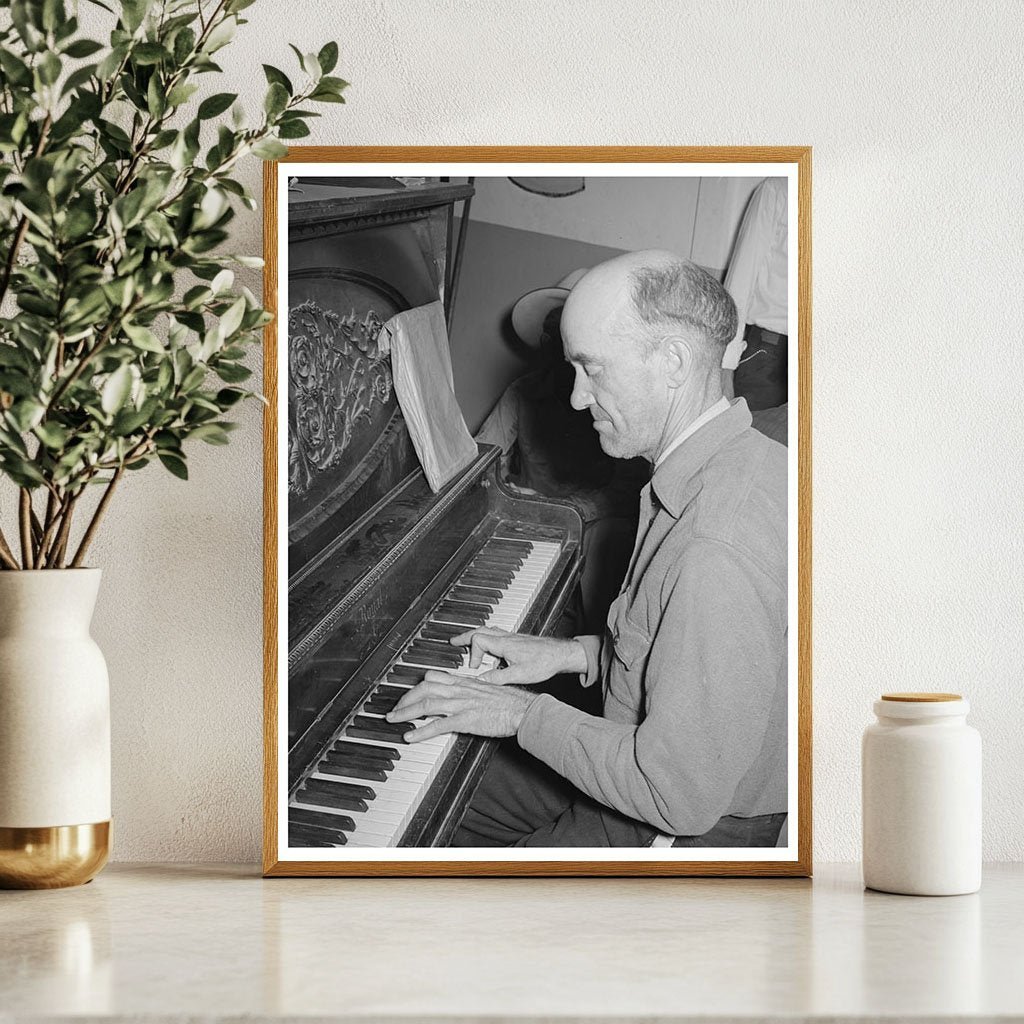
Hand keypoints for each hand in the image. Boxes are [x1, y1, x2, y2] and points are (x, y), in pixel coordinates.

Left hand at [385, 673, 537, 741]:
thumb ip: (470, 692)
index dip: (417, 685)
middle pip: (424, 688)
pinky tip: (410, 737)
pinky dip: (421, 731)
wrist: (524, 710)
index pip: (434, 677)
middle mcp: (460, 690)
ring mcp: (462, 704)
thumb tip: (460, 697)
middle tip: (395, 709)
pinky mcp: (466, 720)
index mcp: (465, 682)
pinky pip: (438, 725)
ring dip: (406, 712)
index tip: (408, 694)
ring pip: (427, 704)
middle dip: (405, 698)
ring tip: (393, 720)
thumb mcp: (487, 690)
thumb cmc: (510, 702)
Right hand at [448, 628, 587, 685]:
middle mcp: (506, 637)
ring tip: (468, 644)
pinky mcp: (517, 640)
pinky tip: (491, 649)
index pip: (478, 640)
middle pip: (479, 630)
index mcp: (504, 644)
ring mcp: (512, 637)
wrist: (560, 654)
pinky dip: (488, 639)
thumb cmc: (544, 661)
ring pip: (488, 631)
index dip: (472, 654)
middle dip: (465, 637)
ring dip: (476, 636)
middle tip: (454, 642)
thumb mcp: (519, 674)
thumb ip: (498, 678)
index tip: (473, 667)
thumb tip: (481, 681)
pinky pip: (497, 635)